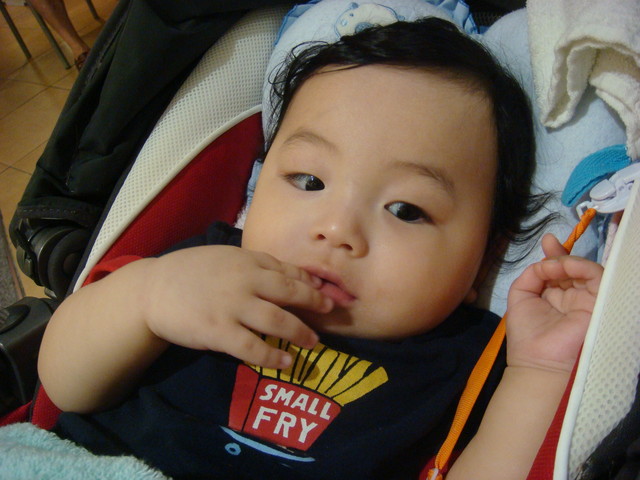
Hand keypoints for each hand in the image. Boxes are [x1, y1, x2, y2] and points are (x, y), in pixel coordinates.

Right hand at [141, 246, 332, 368]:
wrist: (153, 290)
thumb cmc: (190, 272)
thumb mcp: (224, 257)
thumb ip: (253, 264)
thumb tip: (288, 275)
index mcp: (246, 260)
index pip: (287, 270)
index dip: (310, 282)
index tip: (325, 291)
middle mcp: (244, 280)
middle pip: (290, 292)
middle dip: (315, 303)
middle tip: (330, 312)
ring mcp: (232, 306)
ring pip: (278, 321)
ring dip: (301, 333)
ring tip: (314, 342)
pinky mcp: (219, 332)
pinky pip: (253, 348)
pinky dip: (273, 357)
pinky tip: (286, 362)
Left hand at [506, 234, 603, 372]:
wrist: (538, 362)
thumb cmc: (527, 334)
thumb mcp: (520, 297)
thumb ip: (530, 275)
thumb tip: (543, 261)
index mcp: (555, 294)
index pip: (559, 269)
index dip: (554, 254)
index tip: (548, 241)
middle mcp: (573, 296)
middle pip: (572, 267)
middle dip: (560, 254)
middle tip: (549, 246)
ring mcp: (586, 300)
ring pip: (585, 270)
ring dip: (568, 261)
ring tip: (554, 264)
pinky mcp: (598, 304)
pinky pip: (597, 278)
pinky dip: (583, 267)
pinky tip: (566, 267)